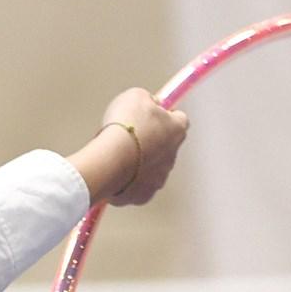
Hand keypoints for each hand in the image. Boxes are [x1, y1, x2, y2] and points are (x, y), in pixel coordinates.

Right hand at [97, 87, 188, 206]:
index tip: (153, 114)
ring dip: (139, 162)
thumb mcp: (136, 96)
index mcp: (176, 130)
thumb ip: (148, 100)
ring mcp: (160, 178)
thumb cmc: (125, 127)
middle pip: (165, 146)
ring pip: (151, 168)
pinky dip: (128, 181)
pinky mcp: (144, 195)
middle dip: (150, 141)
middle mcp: (173, 156)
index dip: (166, 116)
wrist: (110, 161)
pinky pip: (138, 187)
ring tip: (118, 155)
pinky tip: (115, 172)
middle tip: (128, 135)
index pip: (180, 119)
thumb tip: (152, 103)